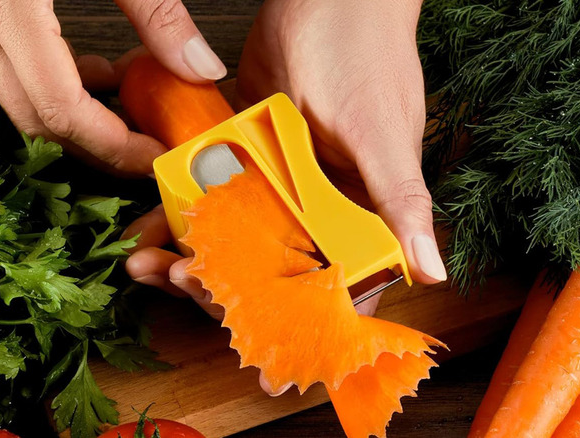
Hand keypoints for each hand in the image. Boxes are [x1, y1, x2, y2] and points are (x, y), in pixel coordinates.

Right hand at [0, 0, 226, 174]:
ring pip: (21, 96)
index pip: (61, 108)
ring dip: (78, 114)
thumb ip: (159, 13)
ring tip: (132, 105)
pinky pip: (15, 65)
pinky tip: (99, 69)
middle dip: (96, 144)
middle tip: (147, 147)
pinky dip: (59, 81)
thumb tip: (200, 69)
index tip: (154, 158)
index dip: (111, 146)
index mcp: (11, 4)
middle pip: (35, 118)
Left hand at [124, 0, 446, 394]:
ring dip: (191, 258)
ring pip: (231, 243)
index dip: (297, 325)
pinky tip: (145, 228)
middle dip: (223, 291)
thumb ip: (401, 203)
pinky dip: (179, 216)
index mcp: (355, 215)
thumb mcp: (383, 134)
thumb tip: (435, 271)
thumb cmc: (365, 54)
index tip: (262, 356)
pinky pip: (208, 200)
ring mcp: (274, 184)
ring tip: (146, 264)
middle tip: (180, 284)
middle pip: (269, 273)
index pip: (329, 288)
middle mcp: (314, 207)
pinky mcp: (241, 158)